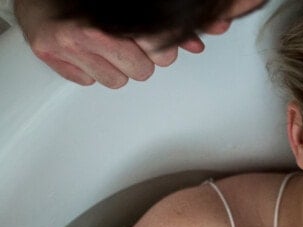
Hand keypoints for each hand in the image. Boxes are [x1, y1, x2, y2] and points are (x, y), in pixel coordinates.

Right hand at [13, 0, 204, 87]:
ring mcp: (66, 46)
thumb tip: (196, 45)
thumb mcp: (128, 11)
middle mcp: (87, 31)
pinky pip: (88, 81)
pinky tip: (85, 50)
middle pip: (141, 71)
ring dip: (115, 67)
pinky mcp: (49, 56)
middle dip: (139, 60)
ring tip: (104, 46)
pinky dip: (89, 69)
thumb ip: (165, 29)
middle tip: (127, 44)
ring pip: (116, 81)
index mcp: (111, 18)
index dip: (160, 49)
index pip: (157, 50)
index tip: (154, 45)